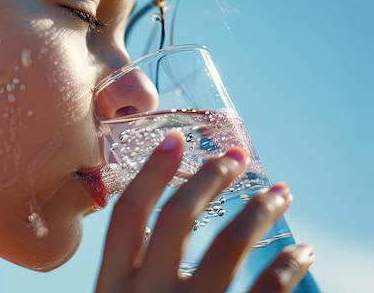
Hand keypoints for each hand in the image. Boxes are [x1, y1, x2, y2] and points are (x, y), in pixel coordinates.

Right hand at [95, 132, 313, 292]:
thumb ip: (127, 274)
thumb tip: (154, 229)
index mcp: (112, 285)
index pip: (128, 214)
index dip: (151, 171)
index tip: (174, 138)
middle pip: (178, 218)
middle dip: (209, 178)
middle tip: (235, 157)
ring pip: (227, 246)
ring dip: (258, 211)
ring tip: (281, 193)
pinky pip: (267, 290)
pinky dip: (289, 266)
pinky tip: (302, 251)